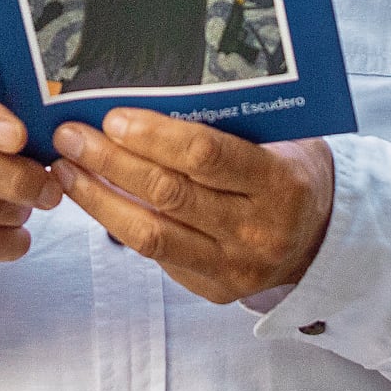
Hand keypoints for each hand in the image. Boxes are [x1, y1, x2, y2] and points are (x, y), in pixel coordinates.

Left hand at [53, 113, 333, 304]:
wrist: (324, 236)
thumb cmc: (291, 171)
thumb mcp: (278, 138)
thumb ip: (227, 125)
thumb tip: (146, 101)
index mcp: (279, 183)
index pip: (206, 156)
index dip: (154, 136)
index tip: (113, 117)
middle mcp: (257, 230)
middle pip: (169, 194)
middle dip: (111, 162)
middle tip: (71, 136)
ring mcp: (235, 267)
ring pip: (151, 235)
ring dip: (99, 199)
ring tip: (65, 170)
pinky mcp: (216, 290)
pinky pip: (157, 256)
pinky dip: (118, 224)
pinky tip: (93, 198)